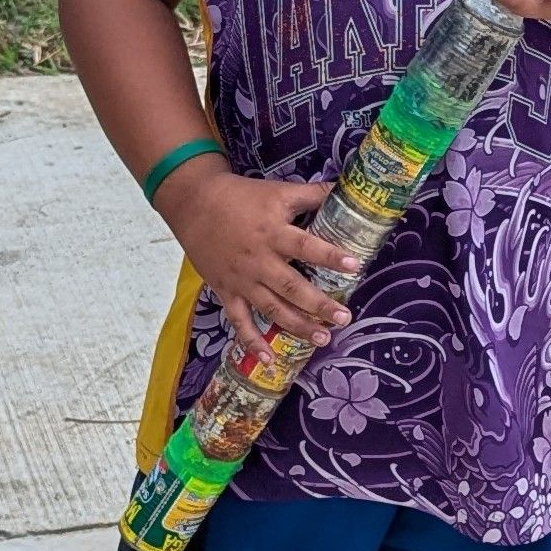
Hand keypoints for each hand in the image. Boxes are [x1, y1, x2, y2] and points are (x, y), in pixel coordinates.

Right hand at [154, 162, 358, 364]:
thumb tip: (342, 189)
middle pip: (292, 287)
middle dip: (319, 304)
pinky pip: (239, 321)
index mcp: (274, 234)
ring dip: (297, 326)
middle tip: (344, 317)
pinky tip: (268, 360)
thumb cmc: (241, 197)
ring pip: (271, 309)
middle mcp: (260, 261)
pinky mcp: (226, 291)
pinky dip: (252, 342)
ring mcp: (242, 280)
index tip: (355, 265)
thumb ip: (311, 195)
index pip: (306, 246)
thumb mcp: (278, 191)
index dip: (330, 256)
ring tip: (322, 338)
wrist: (195, 204)